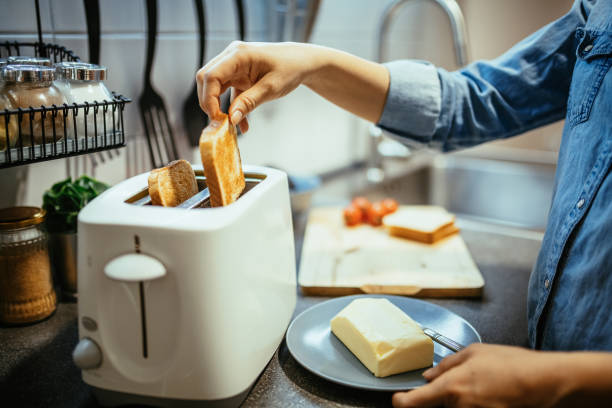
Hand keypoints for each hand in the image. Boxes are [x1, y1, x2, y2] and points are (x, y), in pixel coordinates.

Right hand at [196, 41, 388, 132]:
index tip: (217, 119)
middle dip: (209, 103)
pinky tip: (242, 124)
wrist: (303, 62)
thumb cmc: (291, 68)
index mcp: (238, 55)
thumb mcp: (271, 88)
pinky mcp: (238, 75)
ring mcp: (234, 66)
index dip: (208, 98)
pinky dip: (232, 108)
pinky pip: (227, 93)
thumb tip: (231, 119)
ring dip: (219, 107)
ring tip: (229, 126)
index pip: (211, 75)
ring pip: (214, 86)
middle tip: (219, 124)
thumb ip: (249, 102)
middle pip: (206, 79)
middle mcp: (232, 57)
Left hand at [392, 343, 567, 407]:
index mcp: (450, 388)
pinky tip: (486, 396)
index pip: (411, 403)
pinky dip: (470, 404)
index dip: (401, 401)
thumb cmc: (512, 365)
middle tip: (460, 385)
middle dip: (437, 398)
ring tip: (479, 388)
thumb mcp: (474, 353)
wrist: (543, 383)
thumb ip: (446, 366)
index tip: (399, 398)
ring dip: (457, 401)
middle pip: (433, 407)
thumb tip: (428, 376)